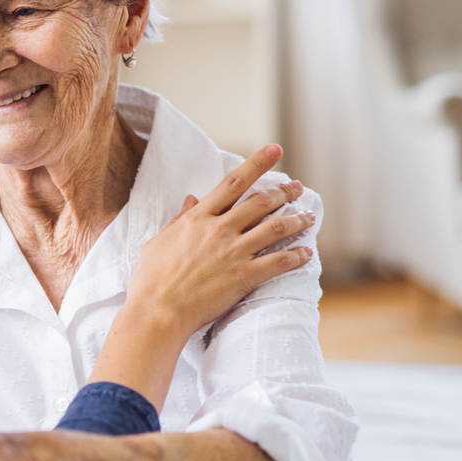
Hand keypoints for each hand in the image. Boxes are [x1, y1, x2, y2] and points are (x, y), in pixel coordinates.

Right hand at [130, 144, 314, 338]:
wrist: (159, 310)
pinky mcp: (245, 276)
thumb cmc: (152, 278)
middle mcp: (219, 230)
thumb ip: (180, 218)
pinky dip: (296, 256)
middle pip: (260, 203)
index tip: (274, 150)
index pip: (233, 183)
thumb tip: (191, 198)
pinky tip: (307, 252)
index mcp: (198, 218)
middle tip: (298, 188)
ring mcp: (234, 253)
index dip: (256, 163)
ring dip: (296, 220)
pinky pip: (279, 262)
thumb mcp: (160, 240)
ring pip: (275, 228)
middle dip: (283, 192)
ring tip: (309, 217)